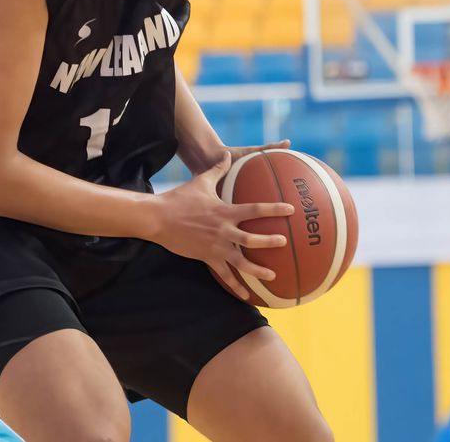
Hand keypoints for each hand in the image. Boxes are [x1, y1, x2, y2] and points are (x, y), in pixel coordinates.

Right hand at [151, 151, 293, 301]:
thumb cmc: (179, 198)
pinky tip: (245, 296)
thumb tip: (226, 154)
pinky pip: (224, 275)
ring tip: (272, 275)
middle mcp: (223, 230)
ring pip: (241, 262)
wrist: (159, 218)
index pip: (255, 209)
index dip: (274, 209)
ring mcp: (216, 246)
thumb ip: (217, 169)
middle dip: (271, 241)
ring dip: (258, 270)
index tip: (291, 210)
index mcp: (225, 212)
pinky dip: (235, 286)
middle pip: (252, 238)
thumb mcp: (200, 181)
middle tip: (285, 241)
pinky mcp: (207, 258)